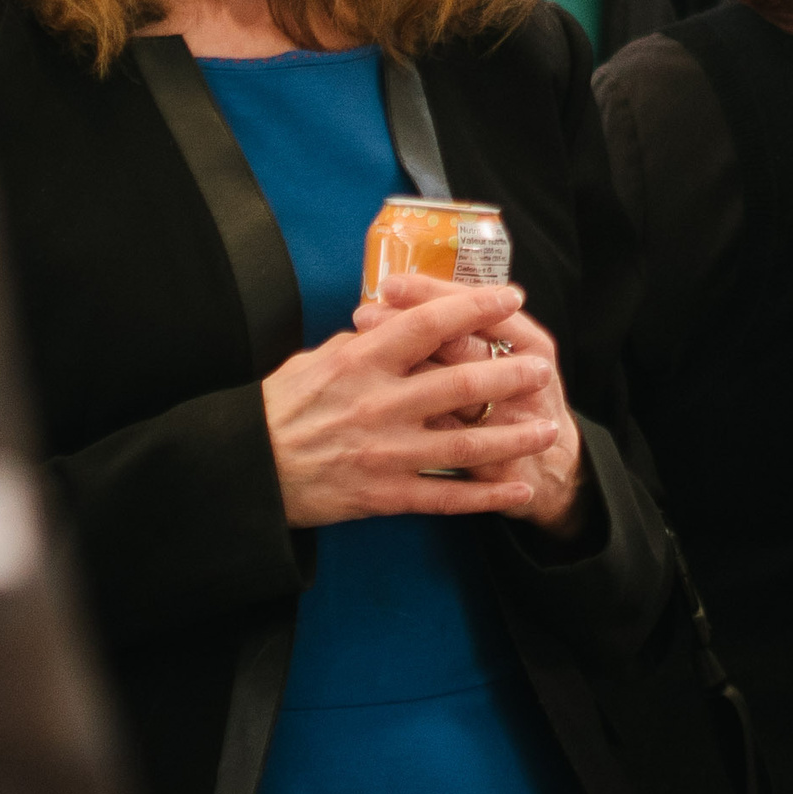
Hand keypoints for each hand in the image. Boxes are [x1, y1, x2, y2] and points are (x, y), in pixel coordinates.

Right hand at [259, 277, 562, 527]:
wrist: (243, 471)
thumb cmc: (280, 409)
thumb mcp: (317, 360)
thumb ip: (366, 343)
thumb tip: (403, 320)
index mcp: (361, 361)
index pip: (429, 324)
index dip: (476, 307)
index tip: (510, 297)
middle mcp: (379, 404)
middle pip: (462, 384)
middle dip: (512, 376)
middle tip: (545, 369)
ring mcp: (385, 452)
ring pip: (466, 443)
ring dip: (514, 436)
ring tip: (549, 427)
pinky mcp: (383, 495)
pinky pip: (446, 496)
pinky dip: (487, 495)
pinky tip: (520, 488)